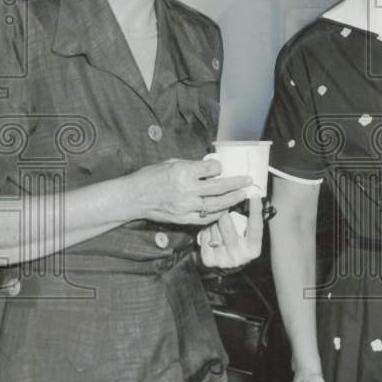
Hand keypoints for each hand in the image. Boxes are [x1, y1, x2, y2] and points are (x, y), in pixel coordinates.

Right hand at [132, 158, 253, 225]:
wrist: (133, 197)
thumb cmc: (150, 176)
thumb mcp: (171, 163)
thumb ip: (191, 165)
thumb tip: (209, 166)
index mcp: (184, 172)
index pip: (212, 169)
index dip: (219, 167)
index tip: (221, 167)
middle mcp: (187, 190)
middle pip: (220, 187)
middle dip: (237, 184)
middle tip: (248, 181)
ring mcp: (185, 206)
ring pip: (216, 204)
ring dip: (232, 200)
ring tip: (242, 195)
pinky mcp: (182, 218)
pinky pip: (205, 218)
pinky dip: (217, 214)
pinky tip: (226, 210)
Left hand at [198, 197, 263, 269]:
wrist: (224, 266)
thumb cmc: (239, 244)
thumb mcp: (248, 236)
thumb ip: (249, 223)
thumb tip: (250, 198)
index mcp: (253, 249)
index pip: (256, 227)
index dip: (256, 211)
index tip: (254, 196)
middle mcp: (239, 257)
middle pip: (228, 228)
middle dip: (224, 214)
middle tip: (223, 209)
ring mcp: (223, 260)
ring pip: (214, 230)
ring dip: (214, 221)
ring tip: (216, 222)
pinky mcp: (209, 260)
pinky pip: (204, 236)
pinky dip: (206, 230)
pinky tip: (210, 231)